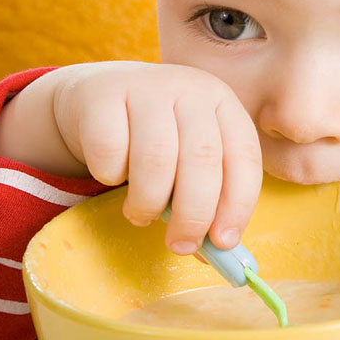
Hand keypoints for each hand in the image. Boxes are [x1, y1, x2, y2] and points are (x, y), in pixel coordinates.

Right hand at [52, 61, 261, 254]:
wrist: (95, 97)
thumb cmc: (154, 139)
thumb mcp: (187, 159)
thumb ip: (208, 198)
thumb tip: (220, 253)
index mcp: (223, 104)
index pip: (244, 157)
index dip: (238, 204)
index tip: (224, 242)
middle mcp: (190, 88)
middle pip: (202, 159)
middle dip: (194, 214)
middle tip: (180, 245)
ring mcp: (146, 86)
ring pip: (156, 159)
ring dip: (149, 203)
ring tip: (141, 215)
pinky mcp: (102, 94)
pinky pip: (110, 152)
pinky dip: (110, 177)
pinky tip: (112, 175)